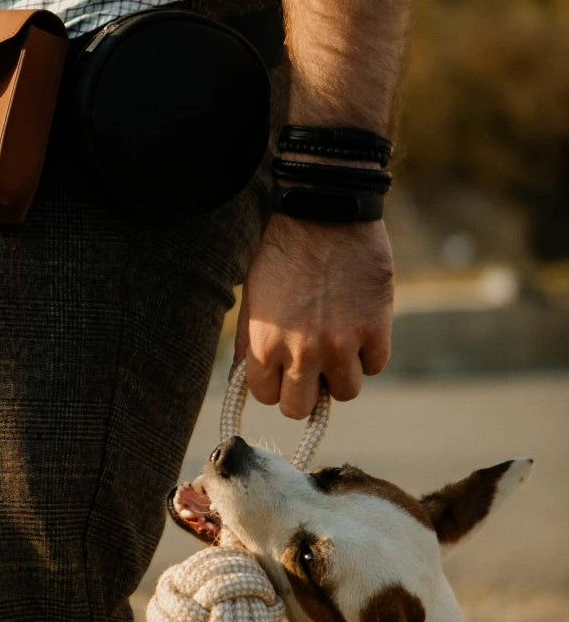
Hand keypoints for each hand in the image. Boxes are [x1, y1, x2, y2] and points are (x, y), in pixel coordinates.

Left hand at [234, 214, 393, 418]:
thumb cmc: (281, 254)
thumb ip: (250, 343)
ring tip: (337, 346)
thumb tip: (246, 379)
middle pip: (301, 408)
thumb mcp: (252, 300)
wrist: (324, 213)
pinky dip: (369, 354)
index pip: (266, 397)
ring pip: (345, 392)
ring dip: (340, 375)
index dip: (274, 384)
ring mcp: (341, 344)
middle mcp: (301, 352)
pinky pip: (375, 366)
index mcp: (264, 345)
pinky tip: (360, 329)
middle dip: (304, 391)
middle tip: (310, 369)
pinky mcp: (376, 330)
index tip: (281, 372)